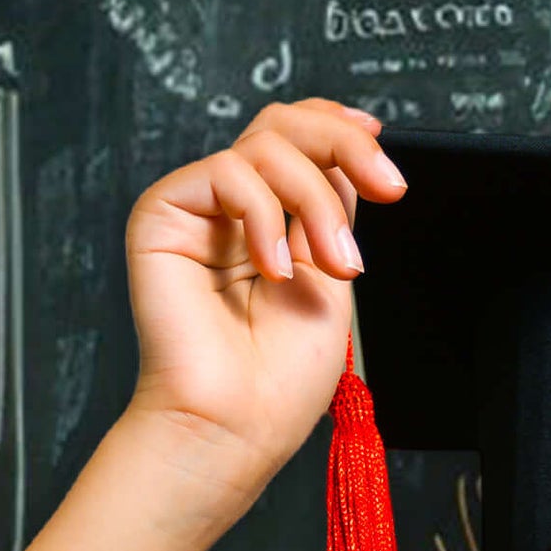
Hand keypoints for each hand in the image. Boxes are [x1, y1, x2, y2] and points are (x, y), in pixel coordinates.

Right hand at [118, 102, 404, 485]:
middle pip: (282, 124)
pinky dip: (265, 217)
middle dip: (343, 145)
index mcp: (269, 221)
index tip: (384, 158)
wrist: (236, 426)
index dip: (340, 129)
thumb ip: (333, 206)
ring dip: (316, 201)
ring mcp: (196, 209)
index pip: (299, 141)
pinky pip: (228, 173)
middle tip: (388, 188)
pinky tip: (272, 271)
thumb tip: (349, 146)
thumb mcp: (332, 274)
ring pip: (266, 145)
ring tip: (333, 264)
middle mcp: (230, 208)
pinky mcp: (162, 214)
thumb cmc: (279, 379)